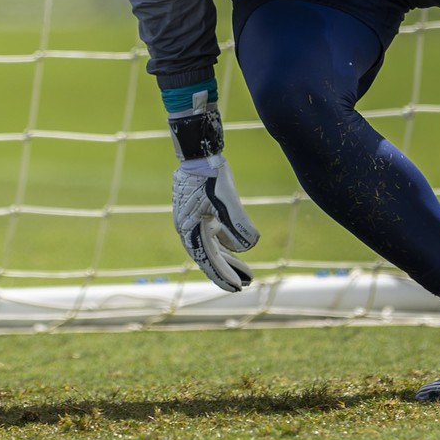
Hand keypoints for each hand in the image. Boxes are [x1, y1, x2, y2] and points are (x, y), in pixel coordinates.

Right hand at [172, 155, 259, 290]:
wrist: (199, 152)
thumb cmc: (210, 173)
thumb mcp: (227, 198)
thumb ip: (238, 223)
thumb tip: (250, 246)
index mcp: (189, 227)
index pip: (208, 258)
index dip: (223, 274)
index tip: (238, 287)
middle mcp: (188, 228)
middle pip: (209, 256)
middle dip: (227, 271)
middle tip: (245, 285)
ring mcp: (193, 221)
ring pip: (212, 247)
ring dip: (229, 259)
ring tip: (248, 273)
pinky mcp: (200, 213)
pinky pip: (213, 235)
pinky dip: (226, 243)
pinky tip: (238, 249)